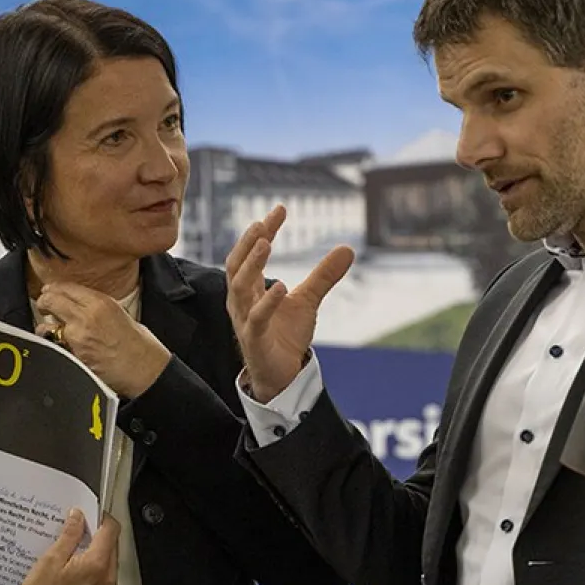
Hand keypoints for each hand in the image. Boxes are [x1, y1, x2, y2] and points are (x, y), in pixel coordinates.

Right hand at [12, 509, 119, 584]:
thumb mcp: (51, 558)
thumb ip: (70, 534)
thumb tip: (79, 516)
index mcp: (96, 565)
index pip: (111, 531)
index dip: (102, 519)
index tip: (92, 517)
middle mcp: (108, 581)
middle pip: (113, 547)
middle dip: (99, 538)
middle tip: (79, 537)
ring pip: (112, 564)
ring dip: (100, 557)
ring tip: (76, 560)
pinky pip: (109, 582)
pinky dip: (99, 575)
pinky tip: (80, 577)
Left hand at [35, 283, 169, 398]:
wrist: (144, 368)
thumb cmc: (137, 344)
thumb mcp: (118, 312)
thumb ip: (95, 305)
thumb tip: (75, 302)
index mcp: (100, 303)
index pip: (65, 287)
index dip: (53, 289)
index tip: (49, 291)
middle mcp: (86, 317)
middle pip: (50, 300)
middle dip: (44, 302)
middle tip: (44, 305)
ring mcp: (77, 339)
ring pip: (46, 326)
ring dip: (47, 327)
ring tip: (52, 330)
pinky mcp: (73, 357)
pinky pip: (54, 347)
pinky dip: (54, 346)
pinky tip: (61, 347)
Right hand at [224, 205, 353, 401]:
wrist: (282, 375)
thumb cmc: (286, 335)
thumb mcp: (308, 300)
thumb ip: (323, 276)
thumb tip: (348, 248)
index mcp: (250, 289)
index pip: (251, 253)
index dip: (263, 231)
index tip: (280, 210)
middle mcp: (241, 301)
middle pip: (237, 265)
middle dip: (248, 243)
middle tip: (263, 223)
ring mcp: (244, 320)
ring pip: (239, 288)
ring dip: (252, 265)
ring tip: (266, 244)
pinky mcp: (254, 340)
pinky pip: (256, 318)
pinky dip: (267, 302)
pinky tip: (280, 286)